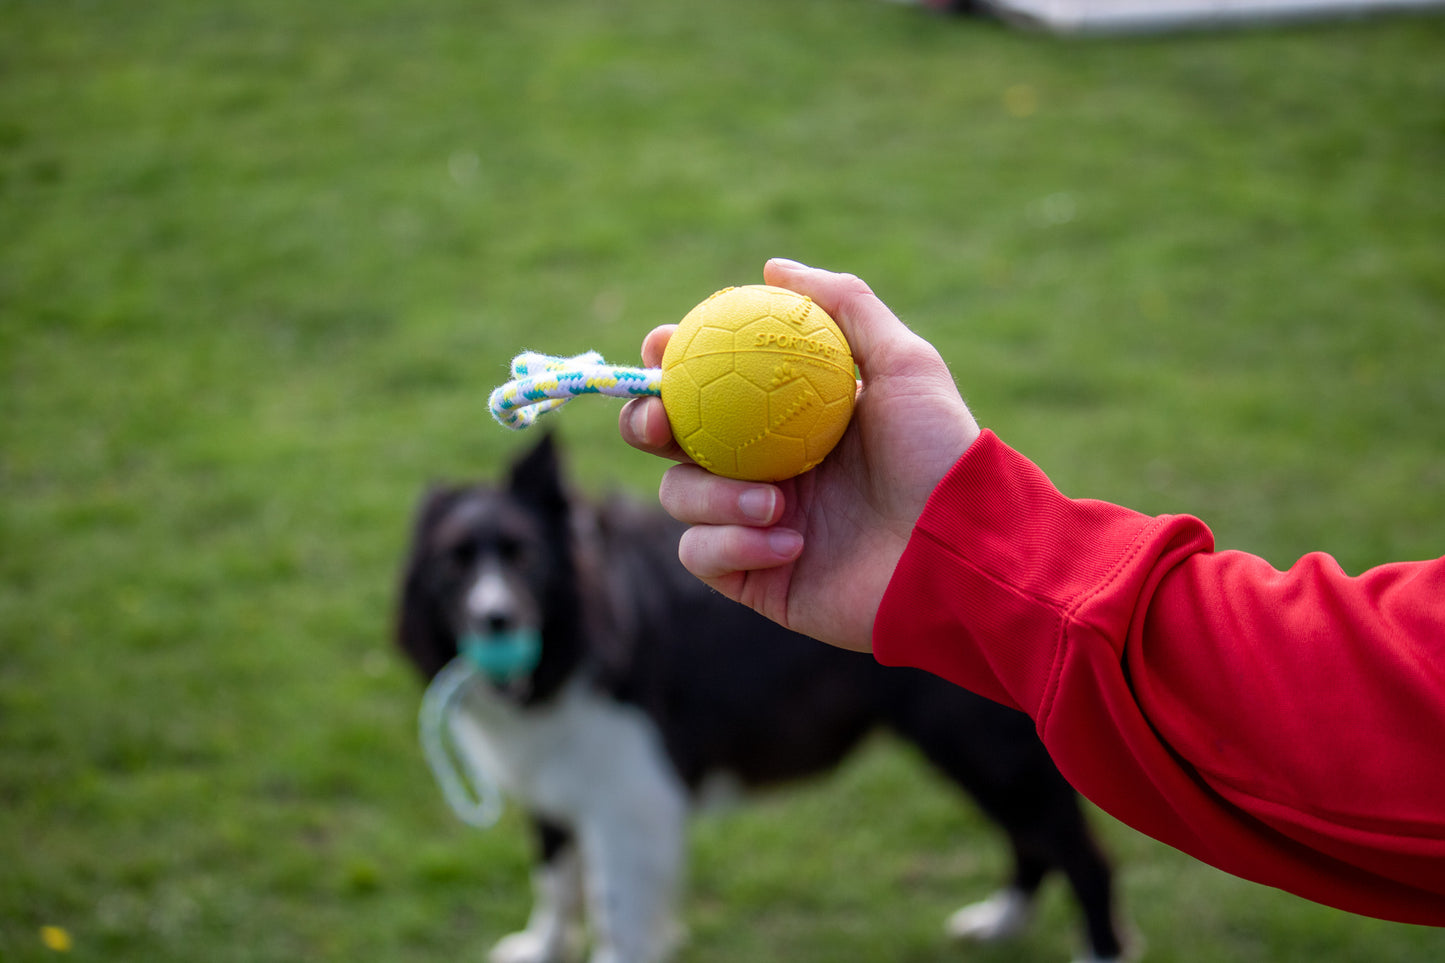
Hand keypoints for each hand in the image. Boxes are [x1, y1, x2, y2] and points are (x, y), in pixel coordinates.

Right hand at [620, 259, 979, 651]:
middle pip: (671, 442)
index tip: (663, 346)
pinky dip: (733, 545)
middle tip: (661, 422)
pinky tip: (790, 542)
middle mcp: (762, 468)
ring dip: (711, 494)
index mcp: (784, 419)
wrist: (957, 549)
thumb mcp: (905, 364)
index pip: (707, 386)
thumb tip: (775, 269)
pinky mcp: (754, 579)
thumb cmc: (937, 453)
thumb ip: (844, 306)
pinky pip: (703, 555)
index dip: (670, 364)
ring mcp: (753, 525)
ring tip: (776, 501)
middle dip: (647, 424)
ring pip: (679, 497)